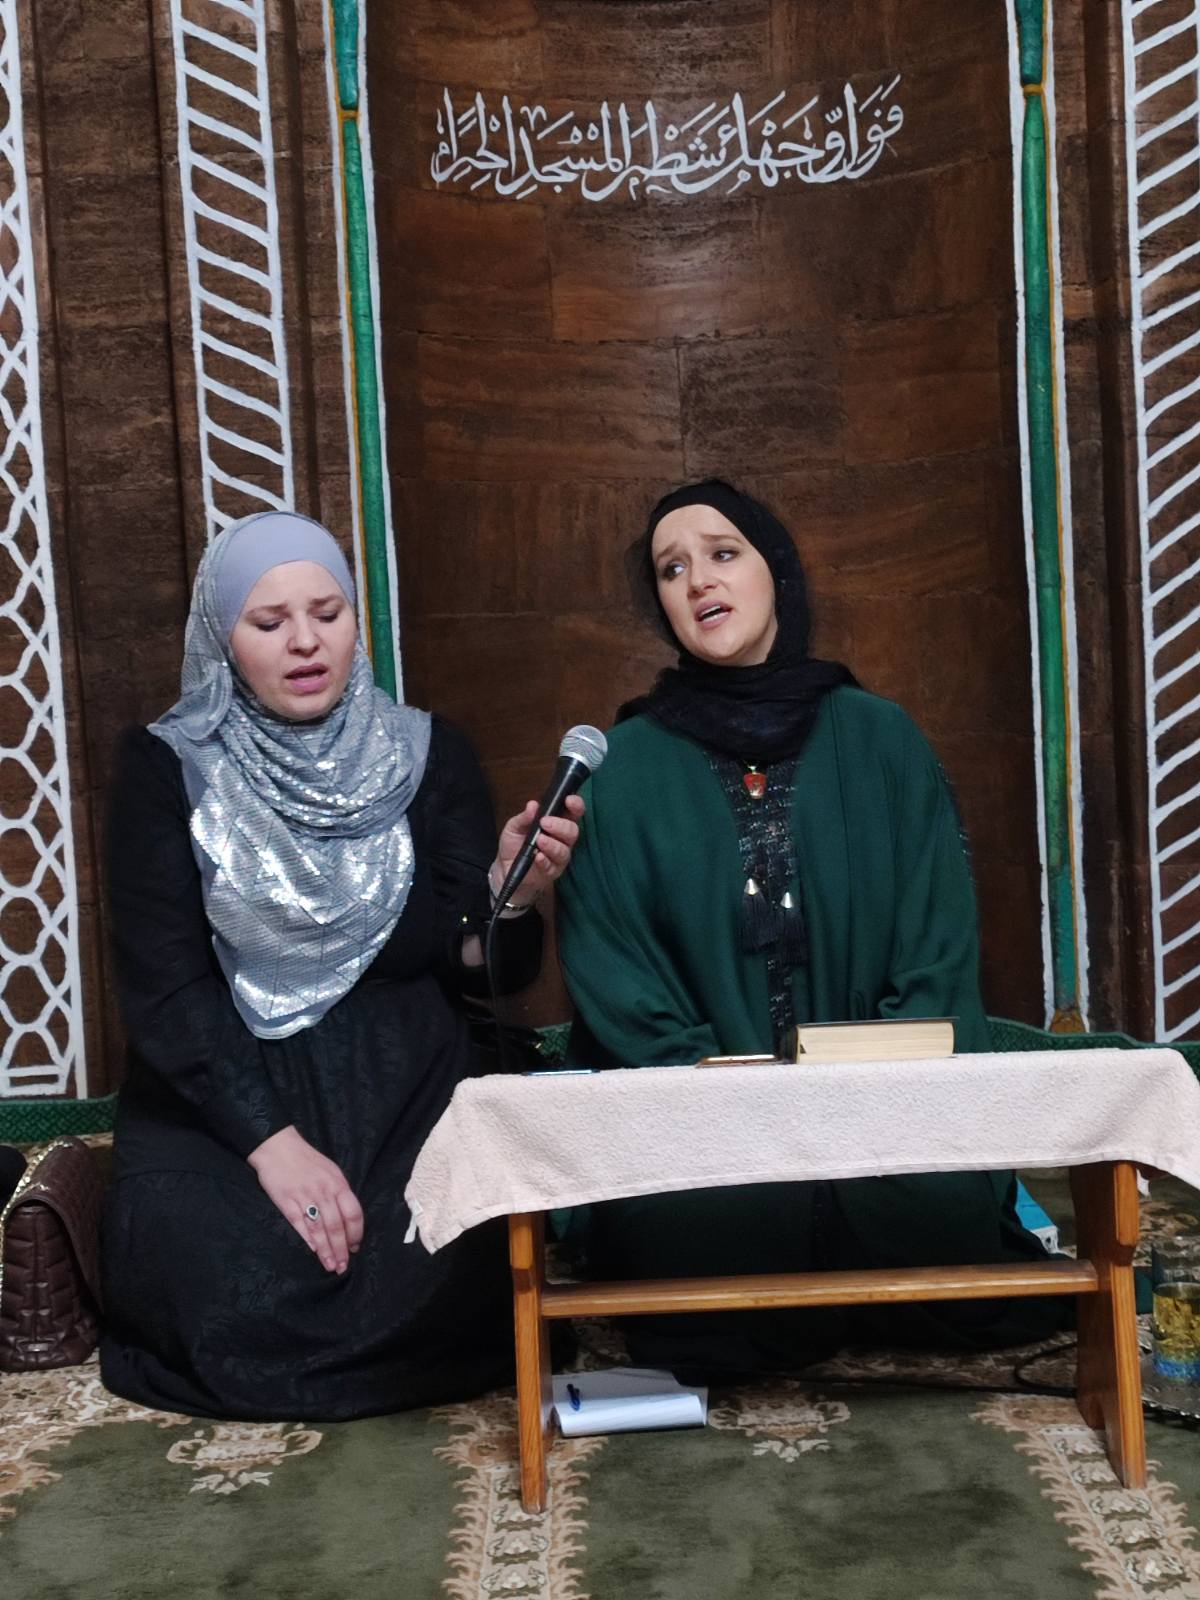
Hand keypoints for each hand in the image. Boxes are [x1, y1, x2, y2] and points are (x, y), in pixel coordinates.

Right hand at [248, 1124, 363, 1273]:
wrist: (278, 1146)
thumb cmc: (307, 1160)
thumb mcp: (330, 1171)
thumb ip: (339, 1193)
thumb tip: (348, 1219)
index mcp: (337, 1183)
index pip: (353, 1213)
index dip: (355, 1233)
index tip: (355, 1248)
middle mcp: (323, 1191)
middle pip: (336, 1226)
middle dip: (341, 1249)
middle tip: (343, 1266)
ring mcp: (304, 1196)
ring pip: (319, 1228)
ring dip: (326, 1250)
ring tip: (330, 1266)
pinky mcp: (285, 1200)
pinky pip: (299, 1223)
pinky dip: (307, 1238)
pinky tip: (313, 1251)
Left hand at [491, 794, 584, 910]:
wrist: (505, 867)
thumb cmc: (514, 843)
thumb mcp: (514, 826)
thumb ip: (524, 817)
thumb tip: (532, 805)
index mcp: (557, 823)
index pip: (573, 812)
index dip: (575, 805)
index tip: (568, 800)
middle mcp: (562, 840)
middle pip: (572, 831)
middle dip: (560, 825)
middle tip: (544, 822)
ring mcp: (558, 857)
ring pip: (564, 850)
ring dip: (552, 844)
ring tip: (539, 840)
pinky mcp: (551, 872)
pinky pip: (552, 867)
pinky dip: (545, 861)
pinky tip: (538, 856)